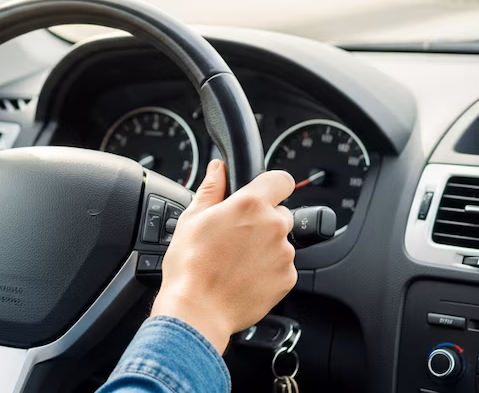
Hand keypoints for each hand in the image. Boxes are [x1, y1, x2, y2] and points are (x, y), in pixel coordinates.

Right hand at [150, 160, 296, 353]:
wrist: (198, 310)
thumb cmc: (190, 265)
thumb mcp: (193, 218)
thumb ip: (211, 188)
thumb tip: (218, 169)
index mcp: (250, 204)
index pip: (281, 179)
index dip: (271, 185)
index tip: (263, 193)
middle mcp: (273, 226)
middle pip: (280, 213)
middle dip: (262, 220)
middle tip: (236, 236)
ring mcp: (283, 254)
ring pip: (281, 241)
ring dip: (265, 247)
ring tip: (236, 261)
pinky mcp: (287, 278)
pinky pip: (282, 267)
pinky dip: (268, 270)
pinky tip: (244, 276)